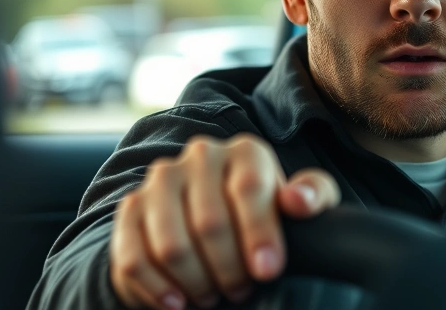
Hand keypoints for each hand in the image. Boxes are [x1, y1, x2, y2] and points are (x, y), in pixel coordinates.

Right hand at [109, 133, 340, 308]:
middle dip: (229, 268)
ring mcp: (161, 180)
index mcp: (245, 151)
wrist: (216, 218)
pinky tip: (178, 303)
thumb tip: (298, 201)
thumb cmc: (268, 213)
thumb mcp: (304, 203)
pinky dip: (156, 289)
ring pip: (171, 245)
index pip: (249, 188)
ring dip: (195, 281)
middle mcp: (200, 156)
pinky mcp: (130, 209)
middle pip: (209, 222)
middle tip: (242, 289)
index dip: (259, 235)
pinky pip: (133, 258)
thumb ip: (314, 196)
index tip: (267, 270)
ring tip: (214, 295)